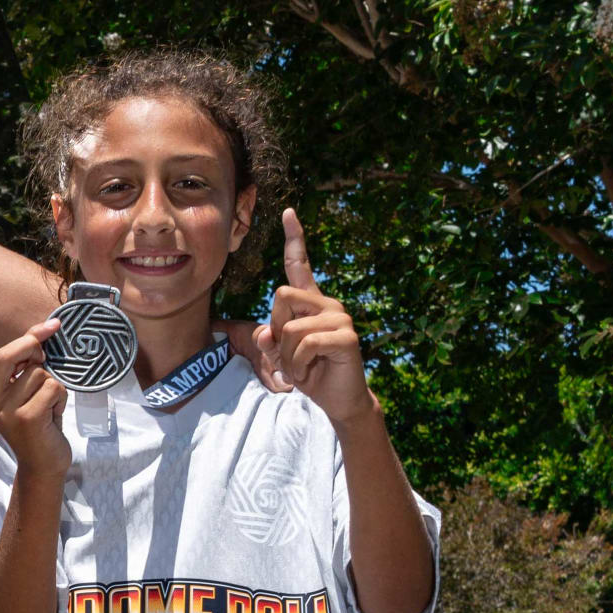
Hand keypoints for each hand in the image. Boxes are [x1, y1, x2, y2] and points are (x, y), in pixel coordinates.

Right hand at [0, 315, 71, 479]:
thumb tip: (45, 328)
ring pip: (39, 374)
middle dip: (33, 347)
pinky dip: (61, 398)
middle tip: (47, 360)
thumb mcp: (28, 390)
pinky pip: (52, 388)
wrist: (43, 465)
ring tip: (49, 406)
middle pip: (8, 355)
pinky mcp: (26, 418)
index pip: (3, 353)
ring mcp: (6, 411)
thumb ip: (28, 362)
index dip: (30, 336)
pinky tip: (54, 415)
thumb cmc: (40, 424)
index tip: (51, 327)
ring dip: (53, 386)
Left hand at [248, 209, 369, 418]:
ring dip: (286, 356)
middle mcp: (328, 304)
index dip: (294, 238)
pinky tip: (308, 373)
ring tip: (301, 367)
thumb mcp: (281, 356)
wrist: (339, 400)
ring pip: (291, 328)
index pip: (300, 265)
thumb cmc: (310, 373)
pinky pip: (305, 344)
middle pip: (281, 296)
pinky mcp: (346, 337)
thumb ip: (269, 340)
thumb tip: (266, 332)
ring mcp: (339, 318)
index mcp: (311, 303)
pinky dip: (297, 365)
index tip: (288, 212)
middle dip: (276, 328)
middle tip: (289, 352)